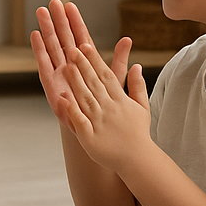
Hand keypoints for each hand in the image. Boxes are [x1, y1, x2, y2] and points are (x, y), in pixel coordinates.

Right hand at [30, 0, 130, 120]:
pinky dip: (39, 49)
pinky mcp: (51, 84)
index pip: (80, 36)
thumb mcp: (114, 79)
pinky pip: (44, 63)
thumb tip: (128, 39)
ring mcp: (59, 73)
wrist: (94, 128)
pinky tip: (35, 35)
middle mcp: (71, 64)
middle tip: (53, 2)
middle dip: (58, 20)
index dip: (75, 21)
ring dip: (47, 29)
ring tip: (41, 12)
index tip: (70, 5)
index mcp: (86, 62)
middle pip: (64, 37)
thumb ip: (119, 59)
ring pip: (52, 46)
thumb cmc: (103, 105)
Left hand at [57, 39, 151, 172]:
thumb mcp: (142, 106)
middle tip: (71, 49)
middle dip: (82, 66)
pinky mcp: (90, 137)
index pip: (106, 75)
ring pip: (86, 98)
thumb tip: (137, 65)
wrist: (137, 159)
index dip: (94, 60)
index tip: (85, 45)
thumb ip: (138, 85)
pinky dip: (71, 109)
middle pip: (94, 83)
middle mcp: (110, 108)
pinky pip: (80, 120)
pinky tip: (62, 98)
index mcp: (120, 100)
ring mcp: (100, 122)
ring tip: (65, 67)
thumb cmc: (138, 132)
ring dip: (76, 82)